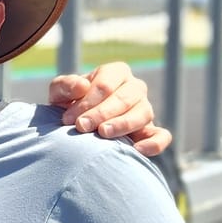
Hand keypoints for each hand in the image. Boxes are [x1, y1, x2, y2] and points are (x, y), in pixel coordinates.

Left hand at [47, 61, 172, 156]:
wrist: (77, 128)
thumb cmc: (69, 106)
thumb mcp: (59, 94)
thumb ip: (64, 86)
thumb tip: (82, 86)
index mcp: (115, 73)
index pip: (106, 84)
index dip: (87, 101)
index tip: (68, 119)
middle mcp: (134, 88)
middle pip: (125, 97)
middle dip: (102, 113)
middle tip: (81, 127)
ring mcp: (145, 109)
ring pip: (144, 113)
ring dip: (123, 124)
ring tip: (103, 134)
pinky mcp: (150, 132)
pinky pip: (162, 136)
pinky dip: (154, 143)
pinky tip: (137, 150)